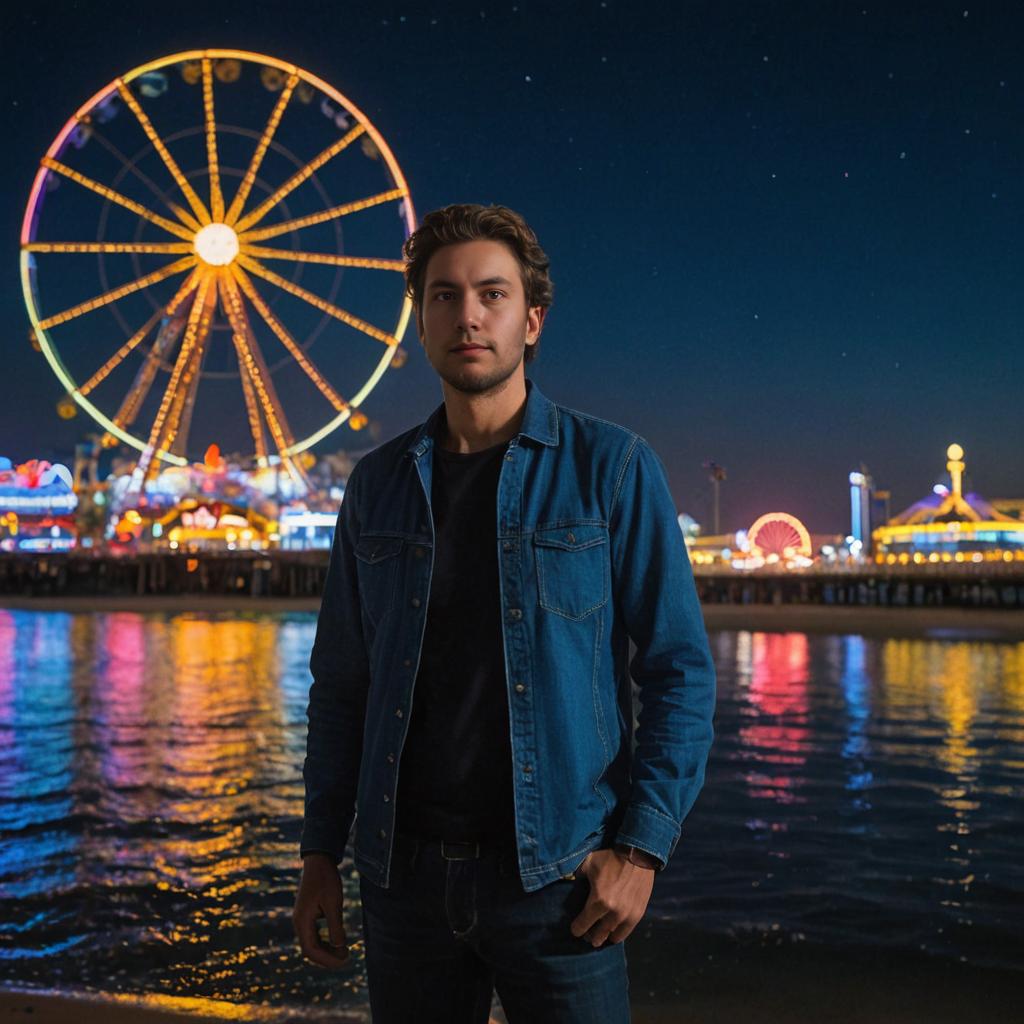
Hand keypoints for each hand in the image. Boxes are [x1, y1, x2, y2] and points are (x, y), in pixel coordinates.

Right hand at [293, 853, 350, 968]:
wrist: (319, 861)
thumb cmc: (326, 880)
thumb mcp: (334, 903)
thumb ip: (335, 926)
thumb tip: (339, 948)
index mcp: (302, 921)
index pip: (311, 950)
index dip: (327, 959)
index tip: (343, 961)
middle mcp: (299, 922)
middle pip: (310, 949)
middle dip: (327, 957)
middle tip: (346, 958)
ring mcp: (302, 918)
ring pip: (311, 943)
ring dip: (326, 950)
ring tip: (343, 952)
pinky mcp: (307, 914)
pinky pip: (313, 934)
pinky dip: (324, 941)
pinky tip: (336, 942)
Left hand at [569, 848, 654, 946]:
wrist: (637, 853)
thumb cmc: (610, 857)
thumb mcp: (588, 863)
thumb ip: (577, 876)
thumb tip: (570, 882)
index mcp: (598, 901)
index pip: (583, 925)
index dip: (576, 929)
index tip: (575, 928)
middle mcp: (613, 913)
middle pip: (598, 935)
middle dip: (590, 935)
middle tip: (587, 934)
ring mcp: (627, 916)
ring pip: (613, 936)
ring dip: (605, 936)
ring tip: (601, 933)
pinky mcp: (639, 914)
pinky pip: (626, 932)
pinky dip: (618, 933)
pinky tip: (614, 931)